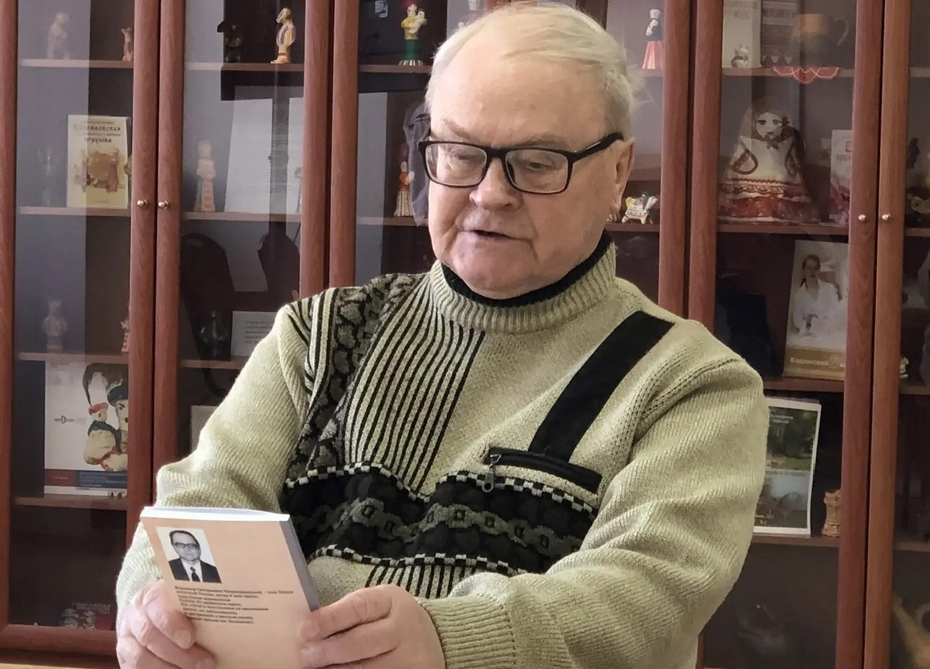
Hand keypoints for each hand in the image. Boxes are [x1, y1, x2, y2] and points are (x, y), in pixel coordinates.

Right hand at [117, 580, 214, 668]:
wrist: (157, 617)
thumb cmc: (183, 609)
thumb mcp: (191, 602)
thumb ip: (202, 607)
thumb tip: (231, 618)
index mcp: (152, 595)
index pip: (157, 604)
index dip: (171, 623)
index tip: (190, 639)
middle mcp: (135, 615)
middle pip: (149, 635)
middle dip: (178, 653)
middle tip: (206, 663)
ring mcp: (127, 639)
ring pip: (141, 657)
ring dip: (168, 668)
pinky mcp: (124, 660)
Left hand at [299, 585, 444, 668]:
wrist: (433, 638)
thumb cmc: (390, 619)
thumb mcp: (376, 605)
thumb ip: (348, 613)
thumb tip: (309, 631)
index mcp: (390, 601)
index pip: (358, 607)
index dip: (330, 619)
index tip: (305, 630)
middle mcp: (402, 628)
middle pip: (363, 642)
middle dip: (331, 650)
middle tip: (306, 656)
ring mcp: (408, 657)